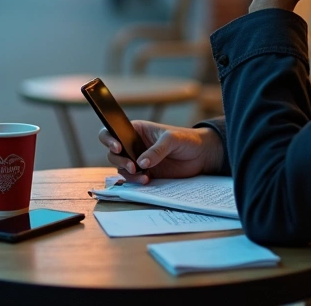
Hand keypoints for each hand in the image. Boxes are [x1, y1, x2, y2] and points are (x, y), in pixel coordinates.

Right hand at [97, 121, 223, 184]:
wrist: (200, 155)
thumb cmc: (186, 139)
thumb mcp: (172, 139)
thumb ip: (157, 150)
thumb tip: (142, 163)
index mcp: (136, 130)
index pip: (113, 131)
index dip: (109, 139)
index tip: (117, 147)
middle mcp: (133, 145)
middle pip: (113, 153)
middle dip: (119, 160)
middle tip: (132, 166)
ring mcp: (138, 160)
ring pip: (122, 168)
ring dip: (128, 174)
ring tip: (143, 176)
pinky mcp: (145, 173)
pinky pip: (133, 178)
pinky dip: (136, 181)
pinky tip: (146, 180)